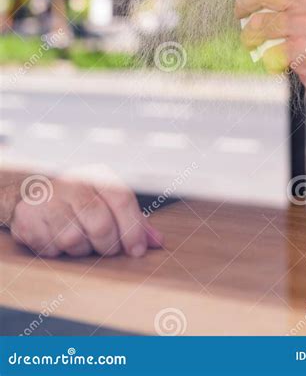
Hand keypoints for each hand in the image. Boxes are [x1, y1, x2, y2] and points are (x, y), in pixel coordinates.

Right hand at [10, 173, 163, 258]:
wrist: (37, 194)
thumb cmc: (83, 201)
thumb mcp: (110, 203)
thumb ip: (135, 222)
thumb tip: (158, 242)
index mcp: (98, 175)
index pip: (122, 200)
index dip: (132, 229)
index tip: (136, 251)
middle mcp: (73, 182)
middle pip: (100, 224)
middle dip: (107, 245)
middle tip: (106, 248)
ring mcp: (48, 197)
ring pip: (73, 239)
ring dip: (81, 249)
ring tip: (80, 240)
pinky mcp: (26, 215)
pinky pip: (49, 247)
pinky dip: (57, 251)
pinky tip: (57, 238)